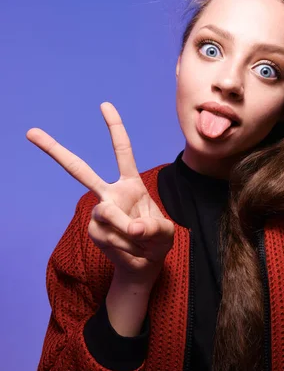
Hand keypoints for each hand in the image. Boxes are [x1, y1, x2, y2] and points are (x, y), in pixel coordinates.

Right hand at [26, 102, 174, 289]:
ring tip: (140, 243)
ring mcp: (99, 212)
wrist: (144, 265)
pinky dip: (124, 245)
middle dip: (56, 151)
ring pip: (110, 213)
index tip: (104, 105)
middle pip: (80, 170)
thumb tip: (132, 227)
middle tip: (31, 132)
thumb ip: (154, 227)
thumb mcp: (165, 233)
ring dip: (128, 231)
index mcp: (130, 184)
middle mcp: (110, 194)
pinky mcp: (94, 230)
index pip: (123, 151)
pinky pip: (110, 235)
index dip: (115, 128)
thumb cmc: (156, 241)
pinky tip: (129, 249)